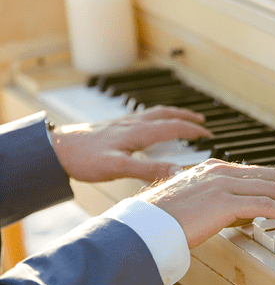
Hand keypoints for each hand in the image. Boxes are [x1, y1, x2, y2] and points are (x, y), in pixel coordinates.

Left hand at [50, 106, 211, 182]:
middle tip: (202, 121)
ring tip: (182, 118)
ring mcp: (122, 123)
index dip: (193, 130)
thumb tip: (178, 171)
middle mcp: (132, 123)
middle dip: (186, 117)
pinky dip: (155, 118)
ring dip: (172, 114)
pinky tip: (149, 126)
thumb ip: (149, 169)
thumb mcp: (118, 167)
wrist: (55, 149)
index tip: (208, 134)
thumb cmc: (84, 158)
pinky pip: (141, 117)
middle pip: (166, 114)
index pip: (173, 127)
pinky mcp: (113, 126)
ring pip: (154, 113)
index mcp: (138, 132)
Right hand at [137, 159, 274, 247]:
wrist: (140, 228)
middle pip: (272, 175)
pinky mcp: (225, 202)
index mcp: (213, 169)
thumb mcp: (195, 207)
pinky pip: (267, 205)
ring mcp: (223, 184)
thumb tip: (247, 216)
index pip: (257, 172)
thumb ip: (220, 205)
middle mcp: (220, 171)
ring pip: (273, 188)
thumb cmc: (160, 223)